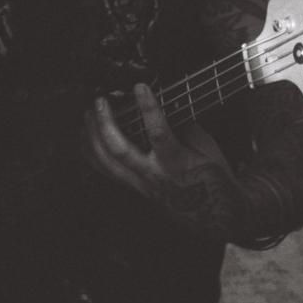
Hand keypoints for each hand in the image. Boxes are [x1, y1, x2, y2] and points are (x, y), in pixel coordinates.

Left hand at [84, 84, 240, 236]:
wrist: (215, 215)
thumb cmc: (214, 180)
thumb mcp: (209, 149)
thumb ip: (187, 127)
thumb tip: (168, 106)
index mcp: (176, 163)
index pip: (158, 133)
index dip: (148, 108)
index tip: (140, 87)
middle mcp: (153, 175)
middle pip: (119, 150)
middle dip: (105, 124)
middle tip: (99, 101)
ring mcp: (141, 184)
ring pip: (106, 163)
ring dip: (92, 137)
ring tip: (87, 115)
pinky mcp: (135, 189)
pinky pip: (106, 172)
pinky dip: (92, 154)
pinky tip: (86, 139)